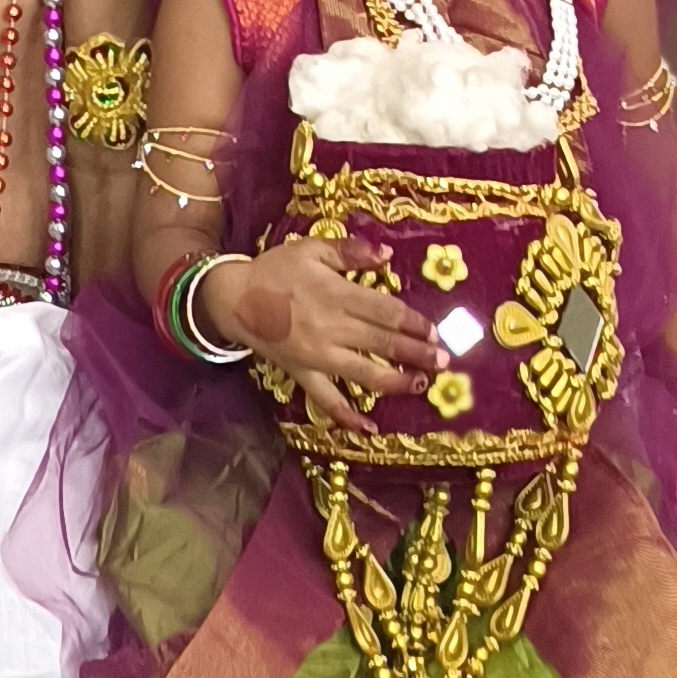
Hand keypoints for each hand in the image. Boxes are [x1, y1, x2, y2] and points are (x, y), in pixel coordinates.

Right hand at [196, 236, 434, 437]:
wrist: (233, 298)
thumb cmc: (274, 269)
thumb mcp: (310, 249)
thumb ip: (350, 251)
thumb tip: (386, 254)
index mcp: (336, 295)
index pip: (386, 311)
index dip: (414, 322)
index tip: (434, 331)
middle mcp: (332, 329)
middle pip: (382, 343)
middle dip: (416, 354)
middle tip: (443, 361)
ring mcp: (318, 356)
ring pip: (364, 373)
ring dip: (395, 381)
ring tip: (419, 385)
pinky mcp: (303, 374)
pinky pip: (327, 400)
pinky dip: (347, 416)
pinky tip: (369, 428)